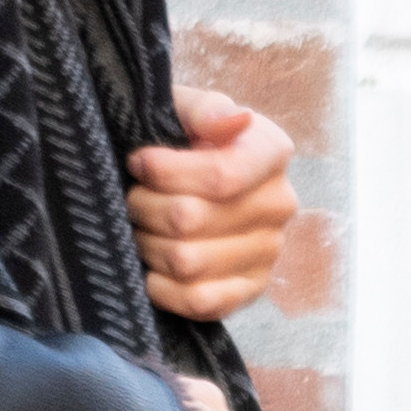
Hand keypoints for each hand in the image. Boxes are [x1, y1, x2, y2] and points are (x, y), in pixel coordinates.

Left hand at [126, 96, 295, 331]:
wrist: (191, 181)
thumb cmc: (183, 140)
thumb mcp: (187, 110)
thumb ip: (206, 109)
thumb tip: (236, 120)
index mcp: (270, 152)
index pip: (219, 176)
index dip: (165, 173)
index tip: (138, 162)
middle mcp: (279, 203)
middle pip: (190, 219)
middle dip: (144, 207)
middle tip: (132, 198)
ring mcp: (269, 250)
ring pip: (186, 261)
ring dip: (147, 245)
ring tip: (141, 227)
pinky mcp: (250, 289)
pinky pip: (199, 302)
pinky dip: (162, 287)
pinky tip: (151, 267)